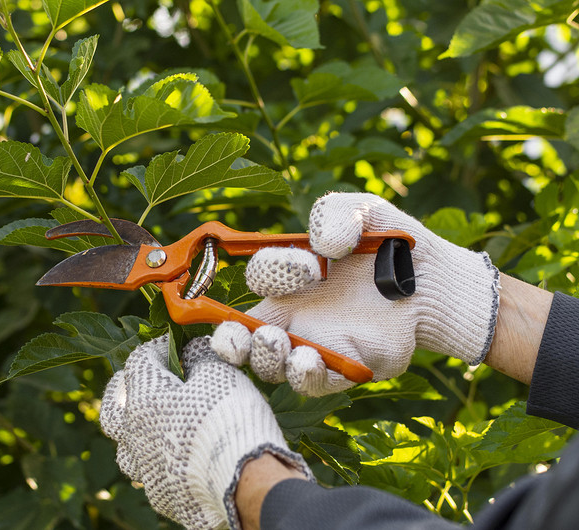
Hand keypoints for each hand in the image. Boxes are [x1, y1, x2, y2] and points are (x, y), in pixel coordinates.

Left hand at [100, 336, 312, 528]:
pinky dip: (159, 464)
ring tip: (151, 427)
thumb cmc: (228, 419)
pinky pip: (151, 476)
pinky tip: (176, 461)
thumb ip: (200, 356)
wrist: (244, 482)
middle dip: (121, 392)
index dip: (158, 348)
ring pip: (126, 449)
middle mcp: (134, 436)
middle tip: (134, 383)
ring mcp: (145, 470)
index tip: (176, 345)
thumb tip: (193, 349)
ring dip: (134, 434)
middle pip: (112, 409)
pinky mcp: (161, 496)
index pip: (139, 361)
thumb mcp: (219, 373)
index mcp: (143, 399)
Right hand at [211, 192, 499, 396]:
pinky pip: (314, 383)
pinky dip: (304, 376)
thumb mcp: (365, 212)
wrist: (438, 281)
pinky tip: (307, 361)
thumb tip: (323, 245)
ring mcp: (317, 346)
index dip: (271, 272)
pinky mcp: (346, 369)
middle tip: (241, 334)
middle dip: (231, 339)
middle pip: (243, 337)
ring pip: (271, 366)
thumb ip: (336, 214)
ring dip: (266, 358)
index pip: (258, 280)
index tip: (310, 266)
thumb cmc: (394, 244)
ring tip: (279, 344)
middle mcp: (295, 316)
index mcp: (291, 278)